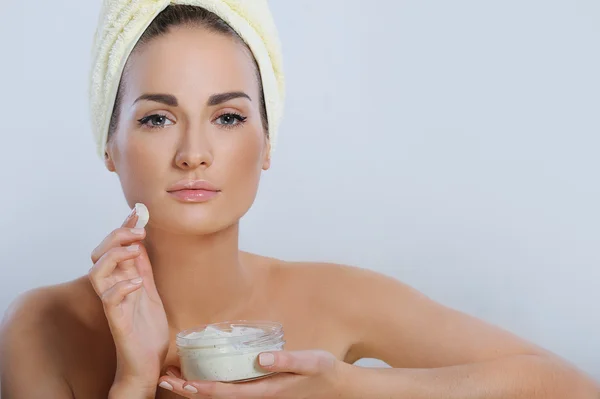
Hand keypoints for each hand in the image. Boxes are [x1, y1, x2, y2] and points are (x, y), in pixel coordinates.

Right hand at [89, 206, 168, 392]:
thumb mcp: (150, 291)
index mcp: (123, 279)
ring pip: (97, 273)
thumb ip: (143, 269)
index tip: (137, 212)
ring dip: (115, 257)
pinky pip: (109, 299)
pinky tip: (137, 283)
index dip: (124, 229)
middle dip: (116, 237)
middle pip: (99, 254)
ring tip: (135, 251)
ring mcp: (114, 304)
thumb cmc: (147, 329)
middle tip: (139, 231)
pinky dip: (122, 287)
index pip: (116, 248)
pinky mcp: (117, 321)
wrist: (147, 362)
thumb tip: (141, 242)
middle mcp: (114, 288)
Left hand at [156, 350, 353, 398]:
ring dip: (196, 387)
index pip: (228, 394)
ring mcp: (259, 394)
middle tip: (164, 379)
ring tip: (174, 377)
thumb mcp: (311, 361)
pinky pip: (230, 389)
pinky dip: (211, 383)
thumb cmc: (324, 372)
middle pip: (217, 397)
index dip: (203, 389)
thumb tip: (261, 358)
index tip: (182, 383)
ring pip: (221, 394)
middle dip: (190, 390)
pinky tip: (202, 374)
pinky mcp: (261, 388)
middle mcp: (259, 396)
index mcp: (267, 391)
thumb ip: (287, 359)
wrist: (336, 386)